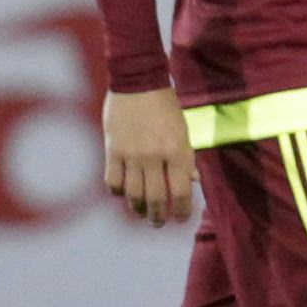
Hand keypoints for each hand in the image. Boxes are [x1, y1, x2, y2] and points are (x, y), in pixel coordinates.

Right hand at [103, 87, 194, 226]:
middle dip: (158, 216)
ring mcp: (131, 154)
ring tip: (142, 213)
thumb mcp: (184, 130)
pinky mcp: (112, 150)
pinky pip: (112, 181)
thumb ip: (187, 157)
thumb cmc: (166, 107)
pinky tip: (123, 193)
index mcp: (177, 151)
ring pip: (133, 194)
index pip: (180, 192)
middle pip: (155, 198)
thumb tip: (194, 181)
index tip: (180, 219)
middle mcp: (154, 156)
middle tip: (159, 223)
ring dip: (138, 208)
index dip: (180, 211)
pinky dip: (117, 191)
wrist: (139, 83)